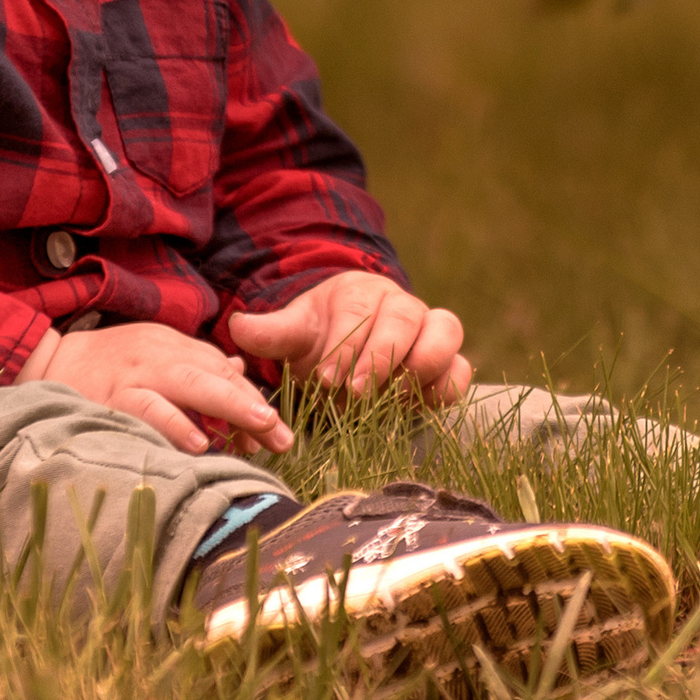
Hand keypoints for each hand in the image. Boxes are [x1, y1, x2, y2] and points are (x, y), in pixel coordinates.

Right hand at [26, 320, 295, 459]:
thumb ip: (195, 363)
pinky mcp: (112, 395)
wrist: (46, 361)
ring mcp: (136, 373)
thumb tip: (239, 371)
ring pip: (191, 384)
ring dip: (229, 406)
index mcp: (172, 345)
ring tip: (259, 429)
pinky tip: (200, 443)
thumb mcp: (154, 354)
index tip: (275, 429)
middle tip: (282, 434)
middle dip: (252, 404)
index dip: (250, 398)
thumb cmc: (105, 365)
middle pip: (216, 375)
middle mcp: (160, 353)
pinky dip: (176, 423)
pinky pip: (148, 407)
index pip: (222, 369)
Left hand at [227, 273, 474, 408]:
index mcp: (362, 292)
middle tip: (355, 394)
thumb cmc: (321, 343)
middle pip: (405, 318)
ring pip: (445, 332)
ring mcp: (432, 331)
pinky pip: (461, 368)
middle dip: (380, 356)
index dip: (345, 344)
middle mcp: (402, 305)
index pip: (360, 310)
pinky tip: (417, 407)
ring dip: (420, 366)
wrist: (350, 361)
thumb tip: (238, 326)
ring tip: (390, 398)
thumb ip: (270, 333)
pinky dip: (445, 387)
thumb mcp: (294, 336)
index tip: (325, 379)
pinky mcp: (450, 363)